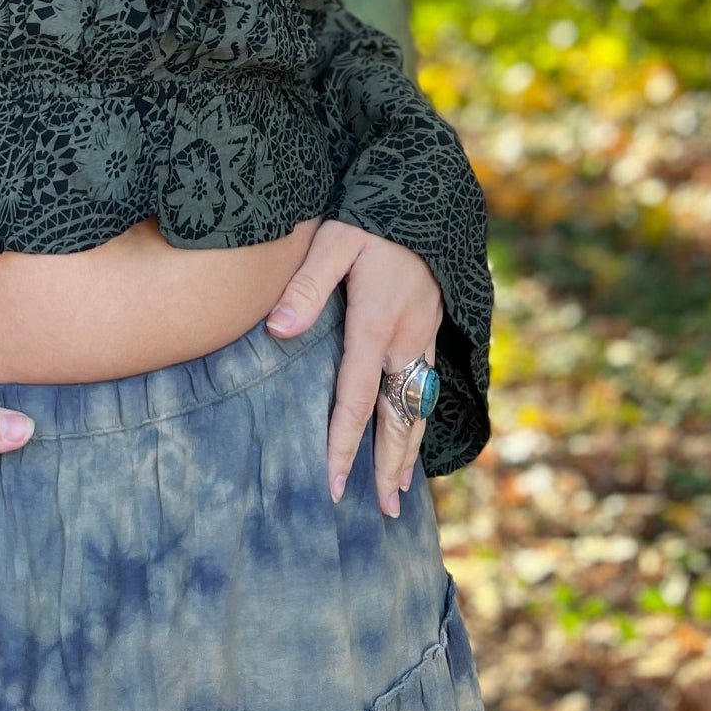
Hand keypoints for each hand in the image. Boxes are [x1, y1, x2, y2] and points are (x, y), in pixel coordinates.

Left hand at [265, 219, 441, 517]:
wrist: (423, 197)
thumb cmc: (369, 218)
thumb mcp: (333, 242)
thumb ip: (305, 286)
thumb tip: (278, 330)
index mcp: (374, 325)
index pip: (354, 400)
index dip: (342, 445)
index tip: (332, 484)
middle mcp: (403, 340)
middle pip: (396, 418)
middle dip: (388, 467)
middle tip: (384, 513)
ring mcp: (422, 337)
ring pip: (416, 408)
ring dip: (408, 452)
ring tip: (400, 493)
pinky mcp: (431, 328)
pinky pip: (426, 387)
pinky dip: (420, 421)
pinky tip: (412, 438)